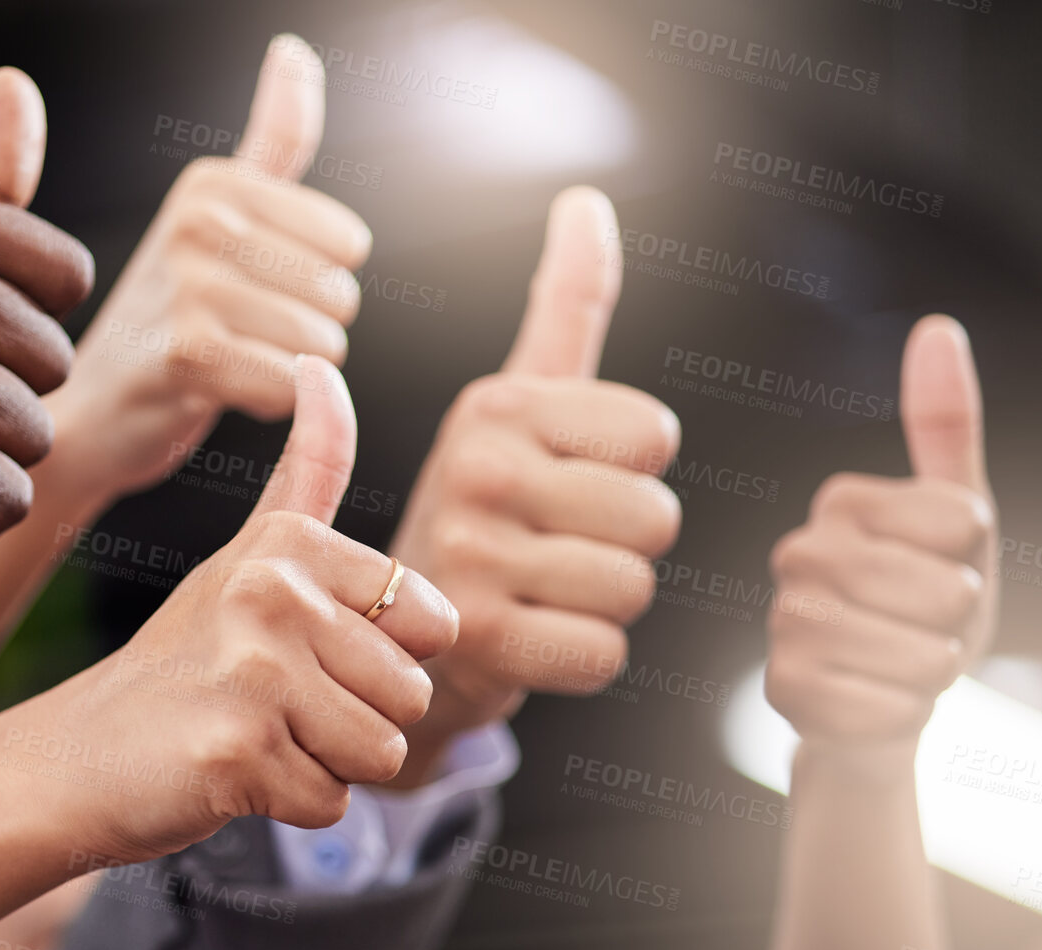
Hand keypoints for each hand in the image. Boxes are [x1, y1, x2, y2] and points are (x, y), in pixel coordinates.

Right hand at [22, 356, 456, 864]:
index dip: (384, 657)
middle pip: (413, 693)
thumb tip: (325, 369)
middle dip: (358, 719)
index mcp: (290, 544)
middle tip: (275, 706)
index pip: (434, 622)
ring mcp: (253, 672)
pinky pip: (333, 802)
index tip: (306, 652)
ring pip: (385, 751)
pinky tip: (236, 773)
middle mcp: (273, 594)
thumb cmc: (185, 663)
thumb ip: (307, 471)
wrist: (81, 754)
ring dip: (330, 763)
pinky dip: (293, 804)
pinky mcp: (238, 750)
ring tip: (259, 735)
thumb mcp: (247, 556)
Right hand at [50, 34, 371, 496]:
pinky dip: (269, 402)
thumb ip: (270, 140)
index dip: (316, 283)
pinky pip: (287, 383)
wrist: (94, 409)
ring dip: (288, 370)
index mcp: (212, 182)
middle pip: (340, 295)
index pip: (349, 244)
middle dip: (306, 331)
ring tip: (230, 363)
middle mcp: (197, 222)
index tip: (252, 291)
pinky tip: (222, 393)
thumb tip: (295, 51)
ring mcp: (187, 287)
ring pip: (320, 344)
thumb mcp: (216, 213)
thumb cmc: (168, 315)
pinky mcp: (185, 356)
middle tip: (239, 336)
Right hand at [388, 188, 680, 779]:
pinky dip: (580, 658)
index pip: (654, 435)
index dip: (630, 471)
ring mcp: (474, 554)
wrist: (386, 630)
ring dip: (602, 606)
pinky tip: (530, 640)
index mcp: (497, 407)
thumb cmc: (480, 512)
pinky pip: (603, 653)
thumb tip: (587, 199)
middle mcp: (478, 469)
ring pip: (633, 587)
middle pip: (654, 516)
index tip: (568, 482)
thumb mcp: (513, 403)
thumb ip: (565, 304)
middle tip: (554, 550)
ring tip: (539, 593)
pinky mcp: (480, 638)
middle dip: (624, 546)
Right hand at [765, 316, 995, 766]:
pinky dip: (905, 716)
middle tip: (925, 629)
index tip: (942, 572)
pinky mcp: (784, 692)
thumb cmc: (922, 610)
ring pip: (920, 653)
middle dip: (959, 623)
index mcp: (840, 502)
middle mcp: (798, 554)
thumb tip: (936, 328)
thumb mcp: (955, 521)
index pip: (961, 520)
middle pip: (943, 590)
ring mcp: (785, 624)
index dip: (976, 560)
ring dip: (935, 674)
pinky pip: (888, 707)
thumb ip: (943, 426)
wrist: (882, 707)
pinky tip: (878, 706)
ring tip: (903, 667)